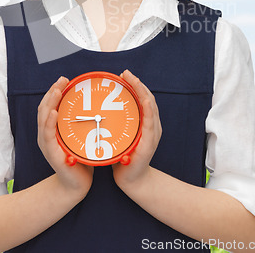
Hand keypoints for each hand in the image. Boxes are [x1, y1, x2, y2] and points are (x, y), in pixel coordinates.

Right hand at [37, 77, 93, 196]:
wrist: (76, 185)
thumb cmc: (80, 160)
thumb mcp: (79, 137)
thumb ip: (81, 124)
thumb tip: (96, 106)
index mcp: (52, 129)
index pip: (50, 105)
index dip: (55, 91)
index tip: (64, 80)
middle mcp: (45, 134)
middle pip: (44, 108)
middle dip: (52, 92)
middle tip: (62, 80)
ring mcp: (47, 143)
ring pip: (44, 118)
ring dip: (50, 102)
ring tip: (57, 90)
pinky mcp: (51, 152)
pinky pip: (48, 134)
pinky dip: (49, 122)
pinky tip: (54, 112)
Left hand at [112, 69, 161, 189]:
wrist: (132, 181)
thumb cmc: (124, 158)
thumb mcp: (121, 135)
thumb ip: (117, 123)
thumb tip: (101, 108)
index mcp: (146, 123)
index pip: (143, 98)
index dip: (136, 85)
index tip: (125, 74)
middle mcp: (153, 125)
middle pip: (148, 98)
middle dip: (138, 84)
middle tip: (127, 73)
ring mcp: (153, 133)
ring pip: (151, 106)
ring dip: (142, 91)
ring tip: (134, 80)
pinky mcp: (149, 142)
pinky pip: (150, 122)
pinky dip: (148, 110)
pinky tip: (144, 101)